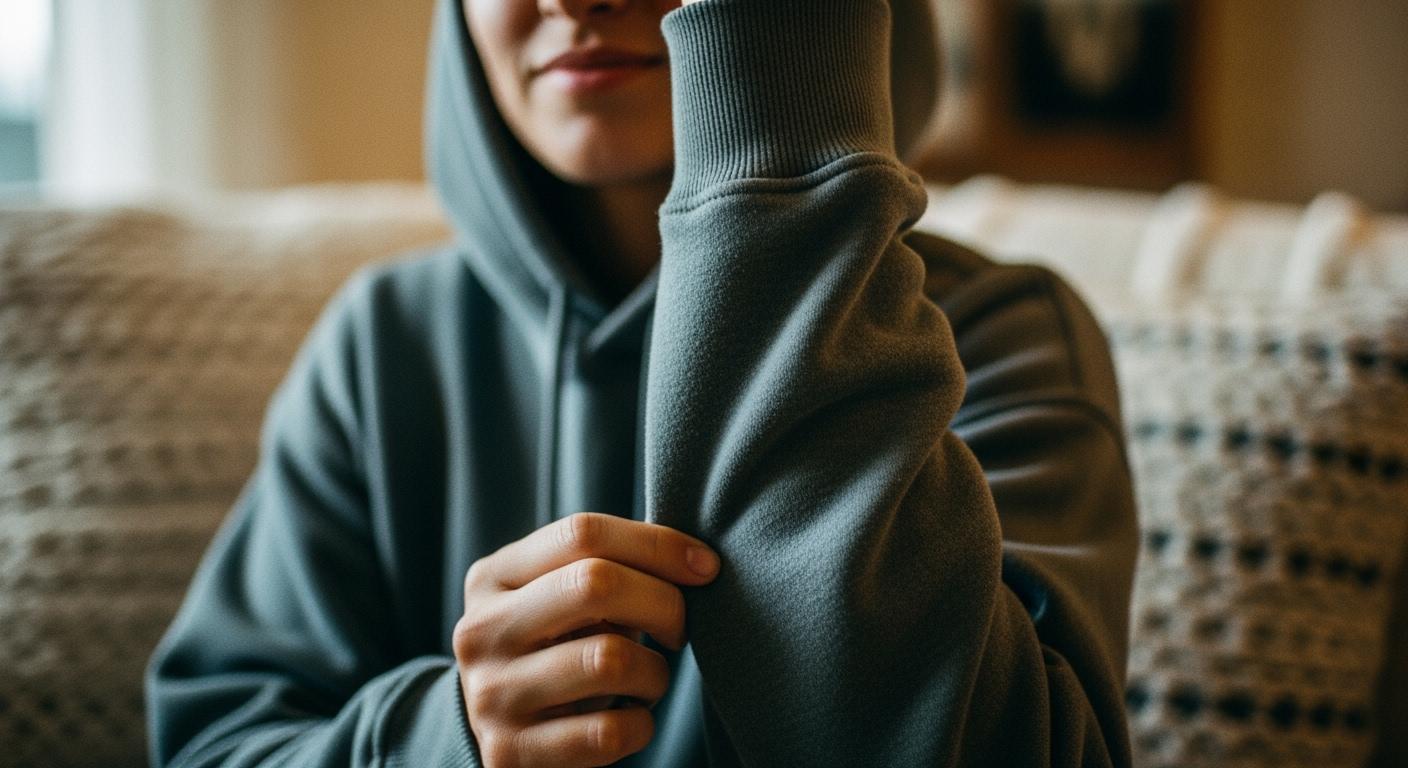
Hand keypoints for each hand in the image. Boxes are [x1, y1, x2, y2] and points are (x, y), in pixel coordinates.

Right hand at [453, 512, 720, 767]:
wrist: (508, 738)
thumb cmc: (557, 650)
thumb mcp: (559, 598)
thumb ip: (606, 567)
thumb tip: (695, 562)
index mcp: (493, 577)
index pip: (582, 534)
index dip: (657, 545)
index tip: (705, 567)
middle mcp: (481, 631)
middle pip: (596, 584)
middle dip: (664, 602)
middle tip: (680, 627)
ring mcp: (492, 694)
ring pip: (610, 659)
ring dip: (655, 672)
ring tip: (648, 678)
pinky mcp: (512, 752)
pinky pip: (609, 731)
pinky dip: (641, 724)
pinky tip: (631, 717)